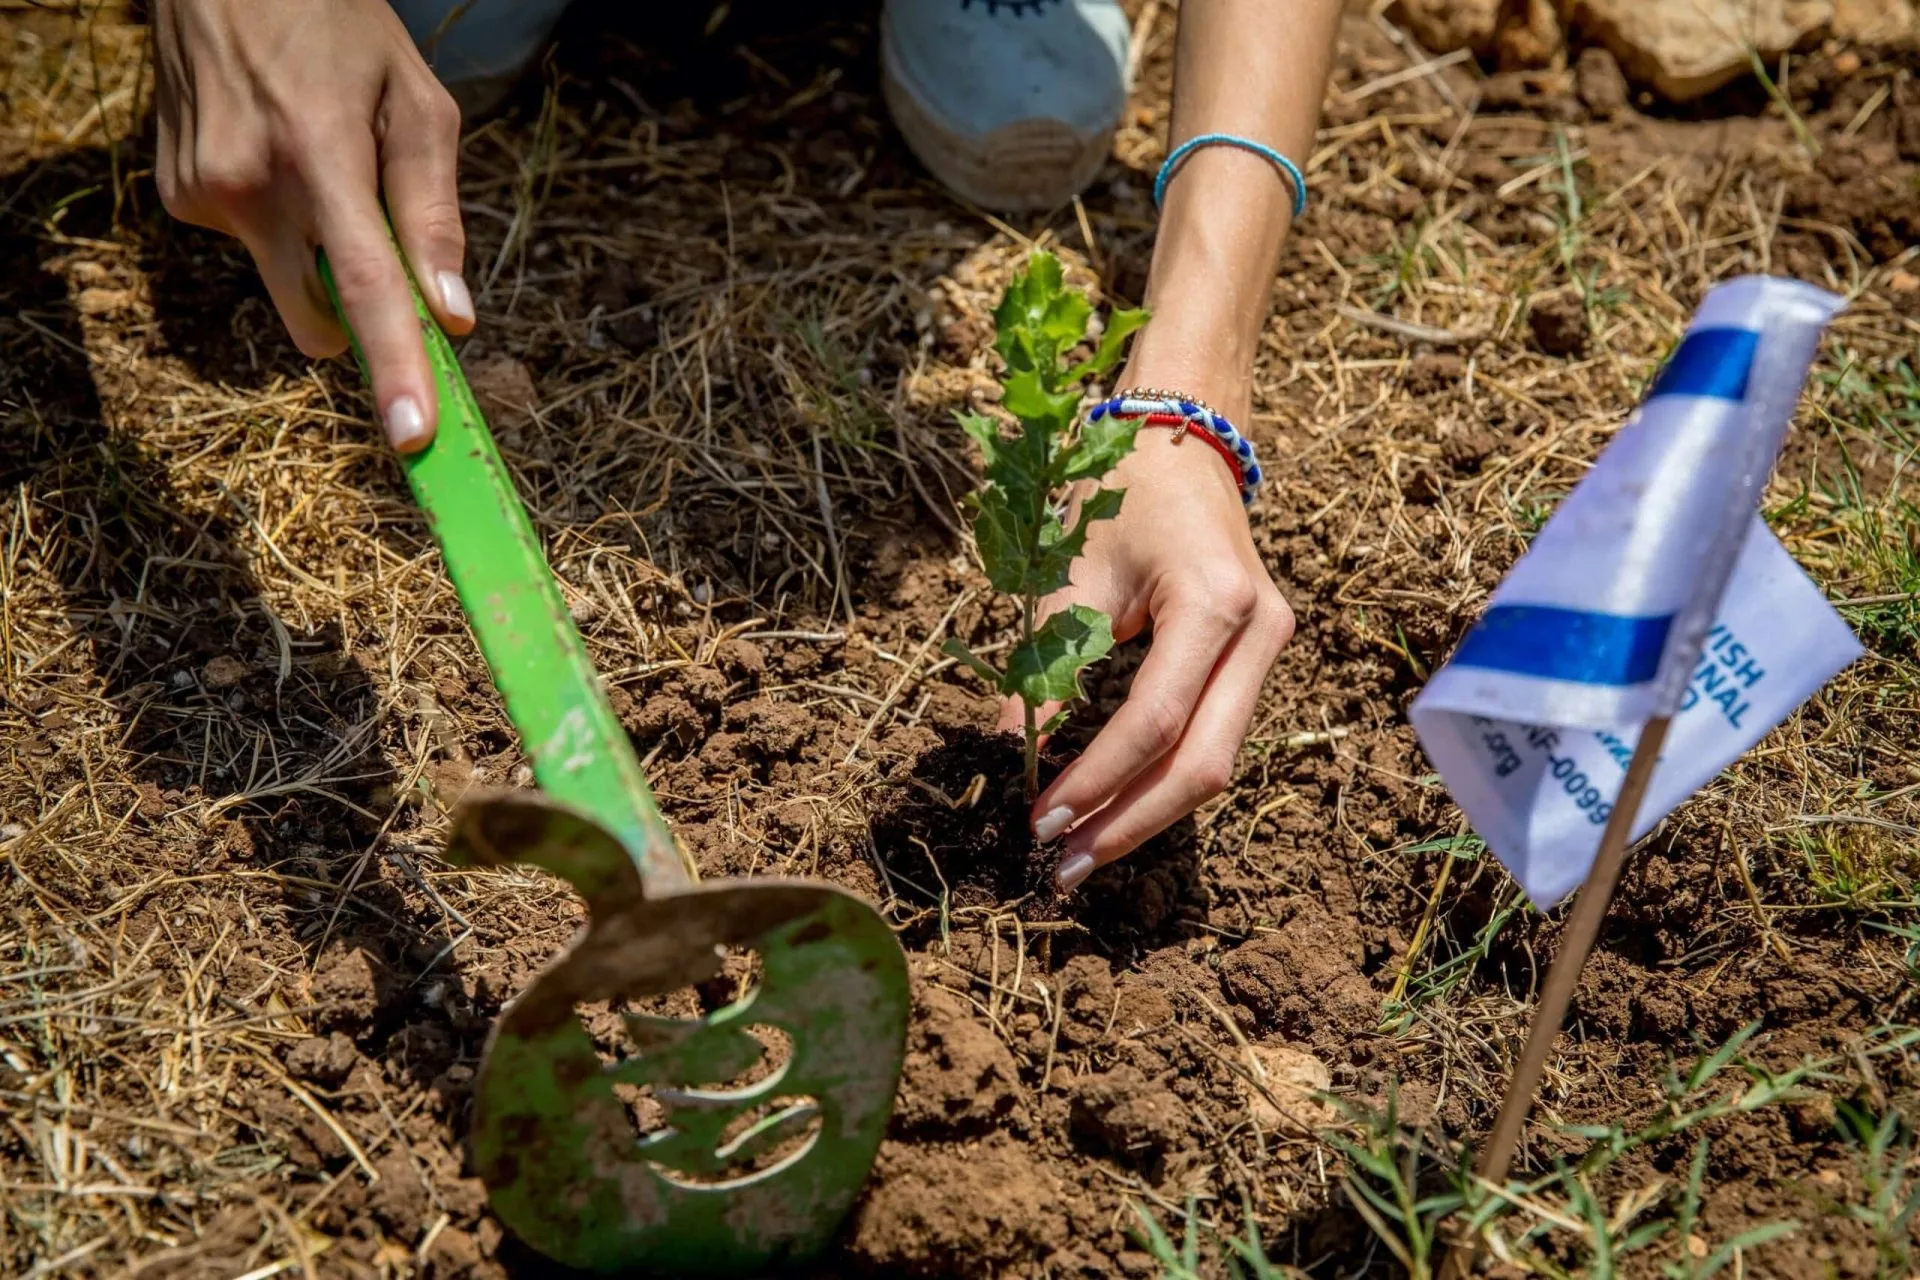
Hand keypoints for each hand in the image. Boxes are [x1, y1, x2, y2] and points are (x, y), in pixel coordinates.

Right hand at [154, 0, 472, 450]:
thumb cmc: (338, 27)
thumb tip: (452, 315)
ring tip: (320, 162)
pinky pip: (257, 251)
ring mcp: (203, 195)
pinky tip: (279, 156)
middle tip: (386, 250)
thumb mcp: (416, 100)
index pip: (364, 284)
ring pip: (291, 287)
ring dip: (320, 254)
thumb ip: (433, 211)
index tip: (411, 434)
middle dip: (361, 316)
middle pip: (322, 318)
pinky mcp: (179, 199)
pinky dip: (282, 225)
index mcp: (319, 151)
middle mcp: (248, 183)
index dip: (393, 365)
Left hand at [1000, 393, 1294, 890]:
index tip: (1039, 821)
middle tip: (1062, 869)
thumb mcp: (1073, 574)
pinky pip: (1213, 735)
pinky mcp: (1257, 659)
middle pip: (1202, 763)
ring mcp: (1269, 649)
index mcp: (1214, 602)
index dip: (1095, 780)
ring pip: (1214, 760)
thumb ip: (1046, 665)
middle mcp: (1259, 632)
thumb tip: (1004, 751)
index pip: (1153, 720)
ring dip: (1144, 812)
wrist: (1183, 438)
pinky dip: (1160, 778)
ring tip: (1079, 853)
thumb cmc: (1122, 491)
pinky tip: (1112, 808)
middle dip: (1128, 823)